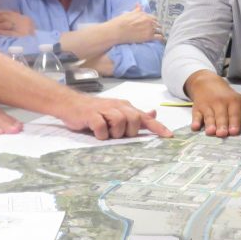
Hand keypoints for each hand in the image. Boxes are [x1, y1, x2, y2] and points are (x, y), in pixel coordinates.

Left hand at [0, 10, 35, 36]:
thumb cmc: (31, 39)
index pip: (8, 13)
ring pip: (4, 24)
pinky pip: (6, 32)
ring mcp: (21, 28)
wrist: (40, 46)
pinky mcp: (19, 36)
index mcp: (24, 18)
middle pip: (5, 18)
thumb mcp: (27, 27)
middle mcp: (23, 21)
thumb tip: (1, 18)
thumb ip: (18, 21)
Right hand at [57, 95, 171, 139]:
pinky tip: (96, 132)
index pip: (144, 117)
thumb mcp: (116, 112)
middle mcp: (117, 106)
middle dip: (129, 131)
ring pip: (120, 122)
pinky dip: (100, 134)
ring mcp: (104, 109)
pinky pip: (101, 127)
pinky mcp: (91, 115)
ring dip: (114, 133)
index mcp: (125, 107)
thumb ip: (135, 115)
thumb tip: (153, 114)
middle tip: (118, 133)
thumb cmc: (95, 111)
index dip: (157, 127)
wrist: (70, 103)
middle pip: (134, 119)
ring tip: (106, 132)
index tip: (169, 136)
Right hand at [110, 4, 163, 44]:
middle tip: (155, 31)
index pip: (153, 18)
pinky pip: (159, 37)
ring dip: (159, 32)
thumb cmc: (121, 22)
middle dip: (156, 27)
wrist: (117, 31)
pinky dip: (161, 39)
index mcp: (145, 14)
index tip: (152, 25)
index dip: (153, 22)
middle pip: (157, 24)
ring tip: (159, 36)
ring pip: (159, 30)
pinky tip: (162, 40)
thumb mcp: (129, 13)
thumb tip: (138, 4)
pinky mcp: (149, 36)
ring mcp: (150, 28)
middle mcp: (149, 20)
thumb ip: (136, 10)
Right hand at [186, 71, 240, 136]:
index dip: (234, 122)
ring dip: (209, 124)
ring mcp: (207, 106)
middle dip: (222, 125)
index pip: (234, 114)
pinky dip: (195, 121)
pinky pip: (196, 115)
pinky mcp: (197, 108)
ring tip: (211, 132)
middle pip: (221, 116)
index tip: (234, 131)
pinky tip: (195, 127)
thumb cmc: (228, 98)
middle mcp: (220, 103)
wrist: (207, 83)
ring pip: (209, 117)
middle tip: (222, 134)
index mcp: (233, 102)